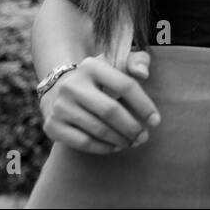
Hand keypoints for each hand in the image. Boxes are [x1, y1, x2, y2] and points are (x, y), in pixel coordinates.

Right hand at [39, 50, 159, 153]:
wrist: (59, 90)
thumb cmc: (99, 79)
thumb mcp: (116, 63)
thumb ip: (137, 61)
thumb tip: (143, 73)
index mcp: (91, 66)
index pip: (125, 85)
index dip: (144, 105)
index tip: (156, 121)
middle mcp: (72, 85)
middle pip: (110, 111)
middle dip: (132, 127)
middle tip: (144, 137)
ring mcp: (60, 106)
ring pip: (98, 129)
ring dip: (120, 139)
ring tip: (132, 142)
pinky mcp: (52, 126)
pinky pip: (83, 142)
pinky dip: (103, 148)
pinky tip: (115, 147)